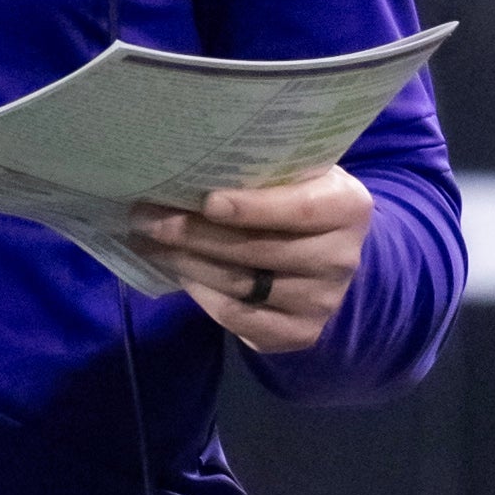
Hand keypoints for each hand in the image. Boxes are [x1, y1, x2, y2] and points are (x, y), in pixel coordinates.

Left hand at [127, 167, 372, 355]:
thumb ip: (267, 169)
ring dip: (186, 263)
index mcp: (347, 207)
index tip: (206, 201)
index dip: (252, 207)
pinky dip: (202, 295)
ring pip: (241, 285)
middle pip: (259, 250)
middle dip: (195, 234)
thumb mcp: (300, 174)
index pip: (299, 210)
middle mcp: (341, 258)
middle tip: (146, 217)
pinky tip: (177, 271)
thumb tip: (191, 160)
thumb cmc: (302, 198)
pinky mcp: (299, 333)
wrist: (332, 254)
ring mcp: (321, 302)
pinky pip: (238, 317)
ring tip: (148, 241)